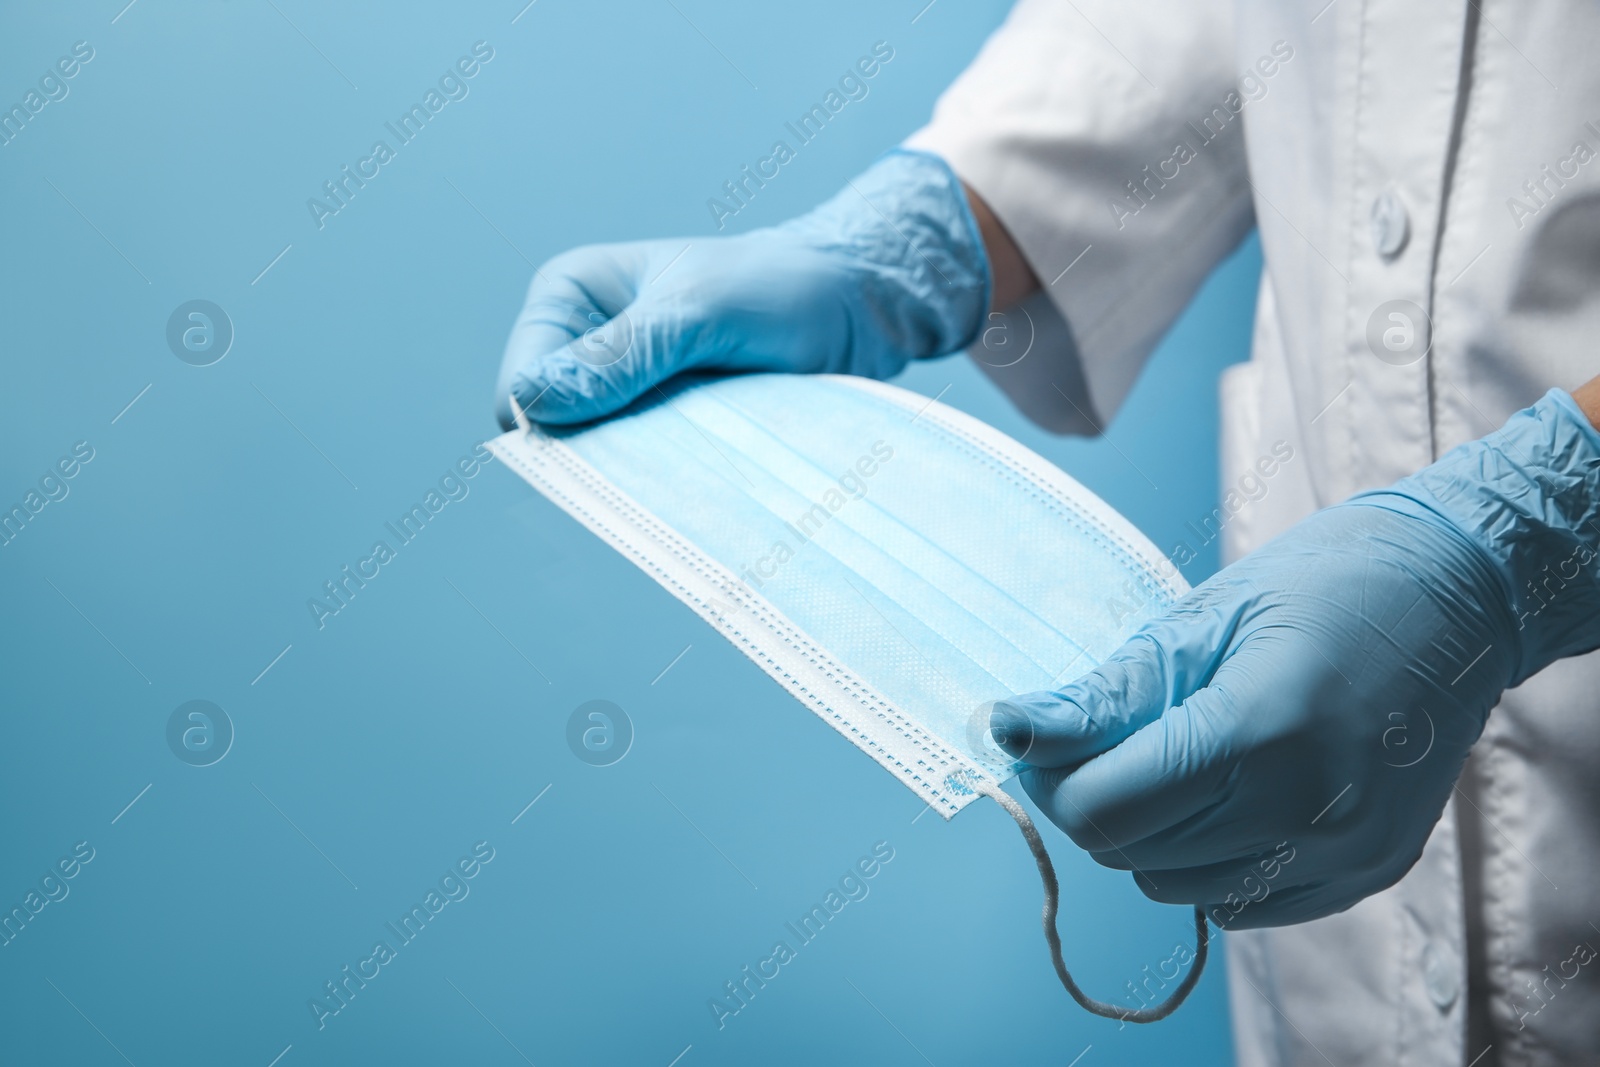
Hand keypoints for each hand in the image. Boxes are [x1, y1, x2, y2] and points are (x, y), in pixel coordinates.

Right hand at [492, 151, 987, 428]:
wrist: (856, 306)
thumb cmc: (782, 287)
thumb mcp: (702, 314)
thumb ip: (625, 354)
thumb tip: (535, 399)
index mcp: (571, 294)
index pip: (523, 383)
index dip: (556, 420)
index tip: (618, 433)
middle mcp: (585, 342)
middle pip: (556, 428)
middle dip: (600, 448)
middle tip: (672, 441)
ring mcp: (626, 389)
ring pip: (600, 454)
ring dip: (641, 464)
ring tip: (699, 446)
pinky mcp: (664, 423)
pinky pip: (644, 467)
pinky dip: (670, 474)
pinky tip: (709, 464)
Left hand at [990, 389, 1599, 927]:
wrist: (1457, 593)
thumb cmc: (1322, 585)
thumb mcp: (1197, 623)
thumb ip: (1101, 698)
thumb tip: (1004, 733)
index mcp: (1260, 732)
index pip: (1104, 812)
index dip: (1054, 781)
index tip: (1049, 742)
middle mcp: (1308, 811)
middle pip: (1132, 854)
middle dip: (1097, 801)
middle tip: (1117, 737)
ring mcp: (1345, 852)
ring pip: (1178, 887)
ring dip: (1154, 835)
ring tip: (1186, 757)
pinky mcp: (1366, 874)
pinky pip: (1240, 905)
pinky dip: (1211, 861)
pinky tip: (1234, 793)